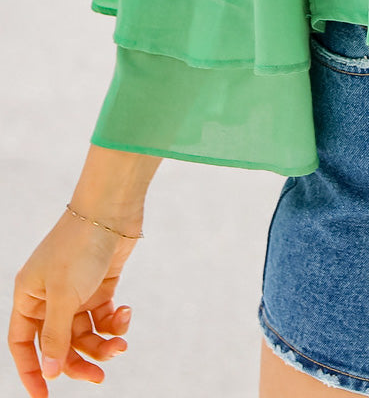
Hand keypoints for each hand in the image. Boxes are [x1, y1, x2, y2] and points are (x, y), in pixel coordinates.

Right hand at [8, 209, 137, 393]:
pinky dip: (116, 321)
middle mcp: (50, 297)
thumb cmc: (79, 247)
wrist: (111, 209)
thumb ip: (55, 335)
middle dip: (78, 363)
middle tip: (99, 378)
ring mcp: (76, 292)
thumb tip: (49, 371)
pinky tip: (126, 313)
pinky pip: (104, 317)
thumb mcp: (63, 295)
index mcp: (29, 297)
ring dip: (103, 343)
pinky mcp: (100, 286)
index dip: (31, 370)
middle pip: (59, 345)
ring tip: (121, 343)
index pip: (22, 343)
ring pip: (85, 334)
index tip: (44, 396)